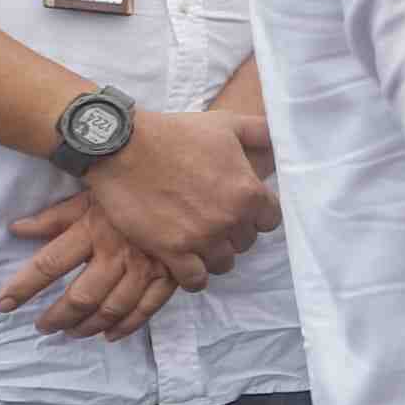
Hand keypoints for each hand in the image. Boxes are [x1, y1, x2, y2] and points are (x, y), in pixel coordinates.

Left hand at [0, 193, 184, 338]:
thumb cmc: (132, 185)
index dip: (22, 288)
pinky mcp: (171, 274)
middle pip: (80, 297)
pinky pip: (148, 308)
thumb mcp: (88, 196)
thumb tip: (15, 229)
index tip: (3, 304)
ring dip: (88, 326)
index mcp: (92, 231)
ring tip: (71, 332)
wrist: (187, 178)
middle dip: (57, 317)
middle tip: (42, 326)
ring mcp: (146, 266)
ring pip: (112, 308)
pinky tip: (111, 334)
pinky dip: (128, 326)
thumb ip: (53, 218)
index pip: (47, 265)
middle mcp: (117, 253)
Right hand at [79, 110, 277, 279]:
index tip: (241, 209)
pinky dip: (194, 275)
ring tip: (200, 241)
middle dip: (234, 233)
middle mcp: (230, 219)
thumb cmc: (175, 133)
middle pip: (246, 241)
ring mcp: (201, 238)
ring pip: (223, 263)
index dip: (256, 215)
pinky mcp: (171, 251)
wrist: (122, 148)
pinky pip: (195, 280)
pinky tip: (186, 262)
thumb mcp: (226, 124)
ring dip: (214, 254)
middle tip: (215, 222)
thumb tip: (281, 138)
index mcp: (248, 192)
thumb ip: (261, 132)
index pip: (270, 220)